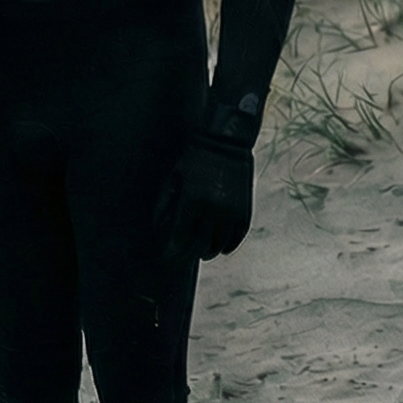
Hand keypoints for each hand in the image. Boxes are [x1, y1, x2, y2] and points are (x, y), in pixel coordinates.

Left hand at [156, 132, 253, 261]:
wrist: (226, 143)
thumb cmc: (194, 159)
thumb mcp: (174, 178)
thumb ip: (164, 205)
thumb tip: (157, 229)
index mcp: (193, 201)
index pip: (181, 237)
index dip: (172, 250)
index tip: (166, 257)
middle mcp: (214, 209)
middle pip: (200, 245)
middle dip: (188, 255)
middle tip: (181, 260)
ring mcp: (232, 211)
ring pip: (219, 245)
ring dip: (208, 252)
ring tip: (200, 253)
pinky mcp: (245, 211)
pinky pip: (236, 238)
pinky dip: (228, 246)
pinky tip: (220, 248)